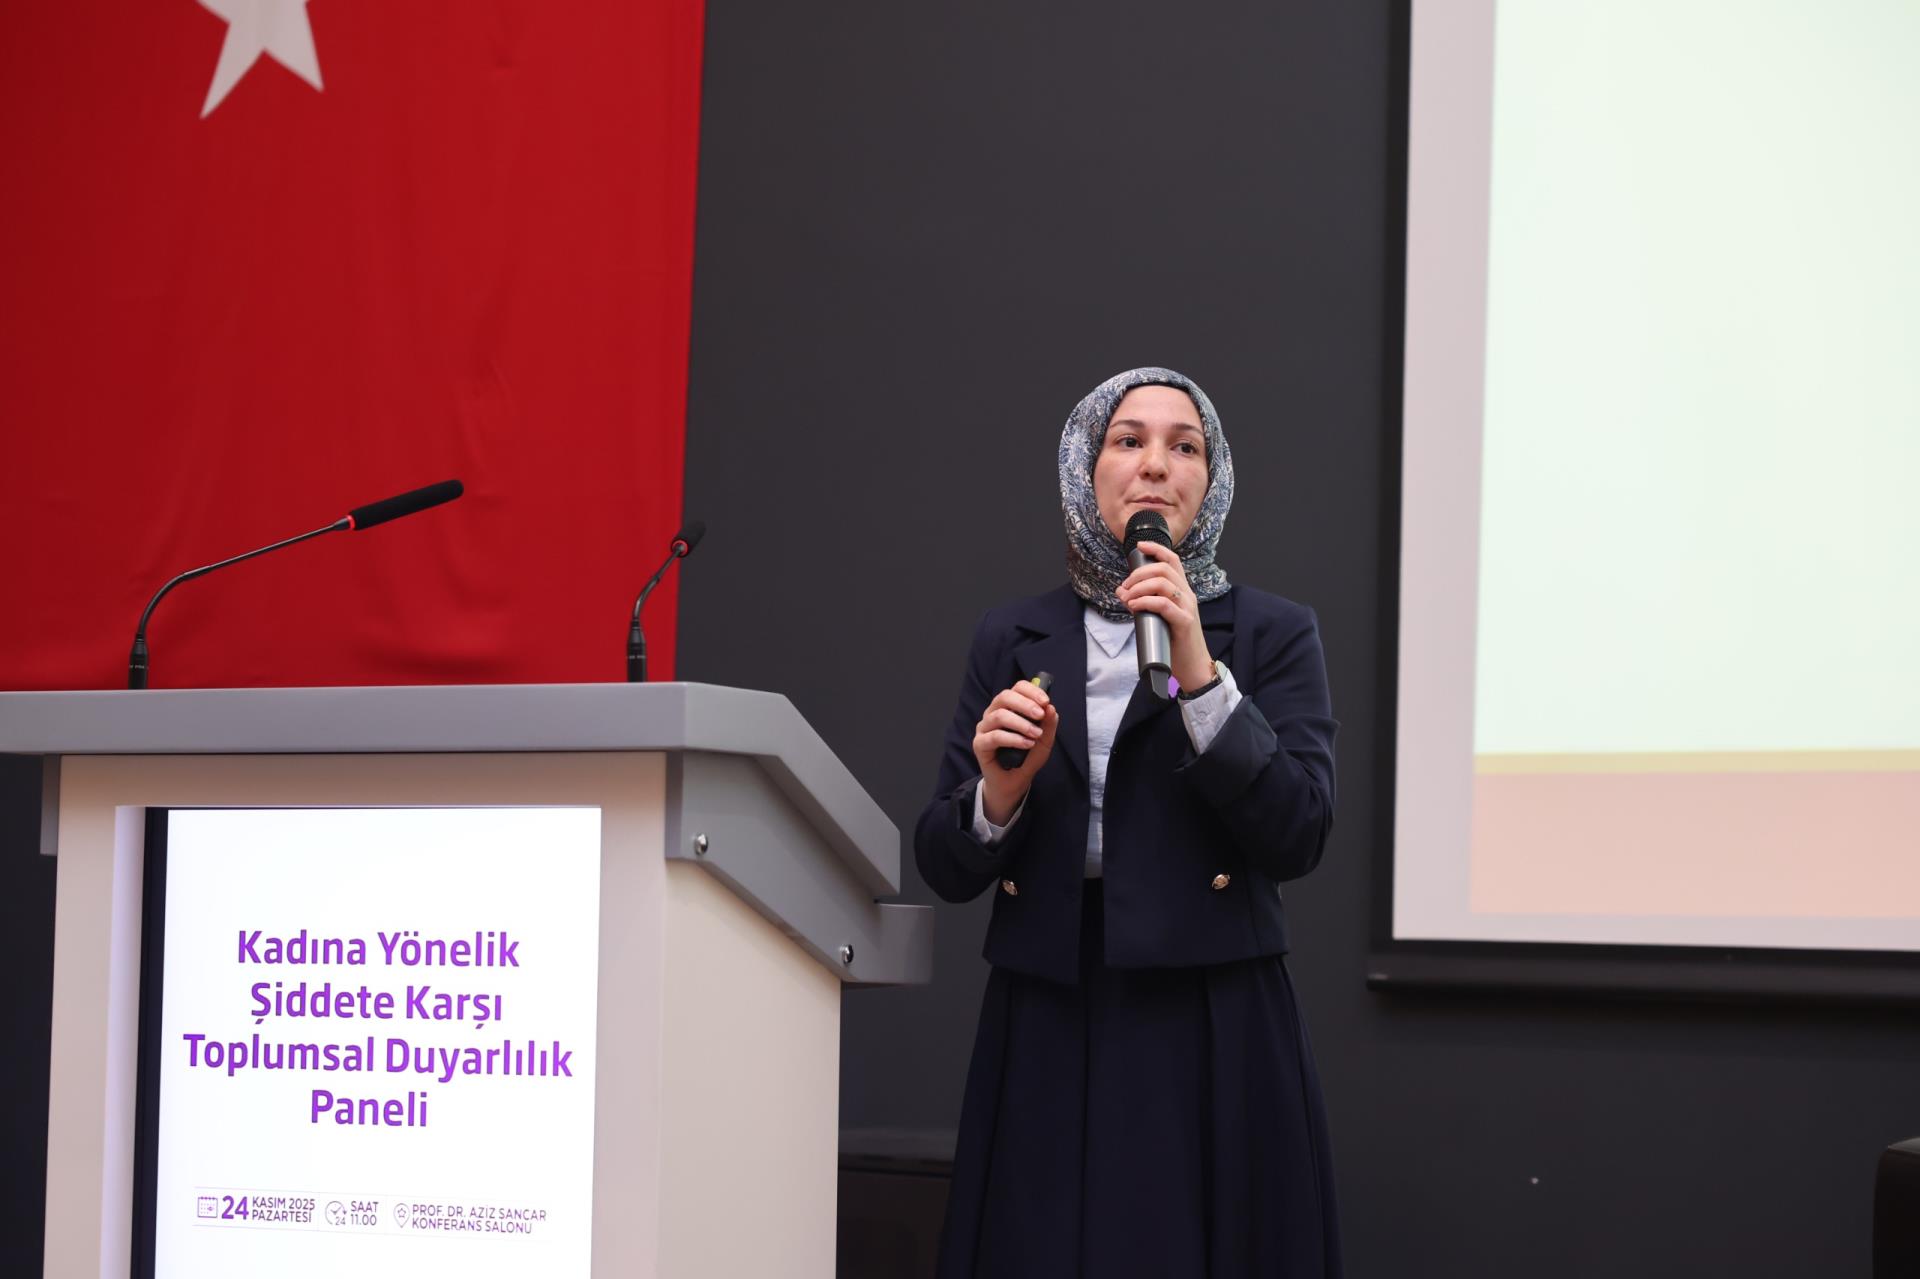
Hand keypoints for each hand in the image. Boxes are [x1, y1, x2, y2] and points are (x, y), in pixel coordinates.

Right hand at [971, 678, 1057, 824]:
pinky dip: (1013, 739)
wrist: (1015, 781)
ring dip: (1021, 723)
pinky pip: (994, 736)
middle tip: (1040, 714)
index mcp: (1009, 707)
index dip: (1031, 691)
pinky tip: (1026, 744)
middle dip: (1025, 704)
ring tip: (1035, 734)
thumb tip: (1051, 708)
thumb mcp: (1044, 740)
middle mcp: (994, 713)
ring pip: (999, 716)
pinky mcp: (979, 744)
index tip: (1045, 701)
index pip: (1017, 688)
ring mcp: (984, 728)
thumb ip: (1048, 724)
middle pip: (1005, 697)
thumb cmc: (1027, 756)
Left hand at [1117, 541, 1212, 690]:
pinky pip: (1163, 604)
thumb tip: (1121, 592)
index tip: (1139, 546)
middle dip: (1139, 573)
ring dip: (1140, 587)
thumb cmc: (1175, 642)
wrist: (1193, 666)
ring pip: (1164, 583)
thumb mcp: (1157, 618)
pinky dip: (1145, 601)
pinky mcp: (1184, 622)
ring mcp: (1187, 608)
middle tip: (1125, 586)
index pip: (1173, 561)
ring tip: (1128, 598)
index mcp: (1182, 591)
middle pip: (1164, 569)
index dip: (1156, 549)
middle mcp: (1187, 595)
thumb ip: (1142, 603)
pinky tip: (1134, 605)